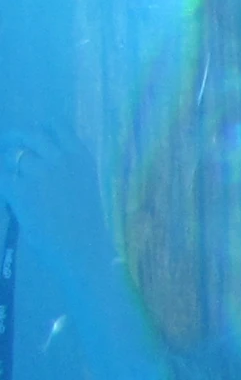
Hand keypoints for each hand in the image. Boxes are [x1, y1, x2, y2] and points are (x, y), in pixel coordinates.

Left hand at [0, 126, 116, 309]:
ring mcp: (38, 173)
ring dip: (10, 166)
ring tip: (15, 181)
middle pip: (28, 135)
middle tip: (10, 148)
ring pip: (12, 157)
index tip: (37, 137)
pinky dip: (5, 185)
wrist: (86, 253)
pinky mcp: (19, 190)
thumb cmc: (93, 228)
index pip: (56, 125)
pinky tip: (11, 197)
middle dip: (15, 139)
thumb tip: (48, 160)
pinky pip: (2, 177)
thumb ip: (72, 171)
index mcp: (82, 159)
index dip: (42, 128)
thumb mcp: (92, 190)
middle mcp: (60, 160)